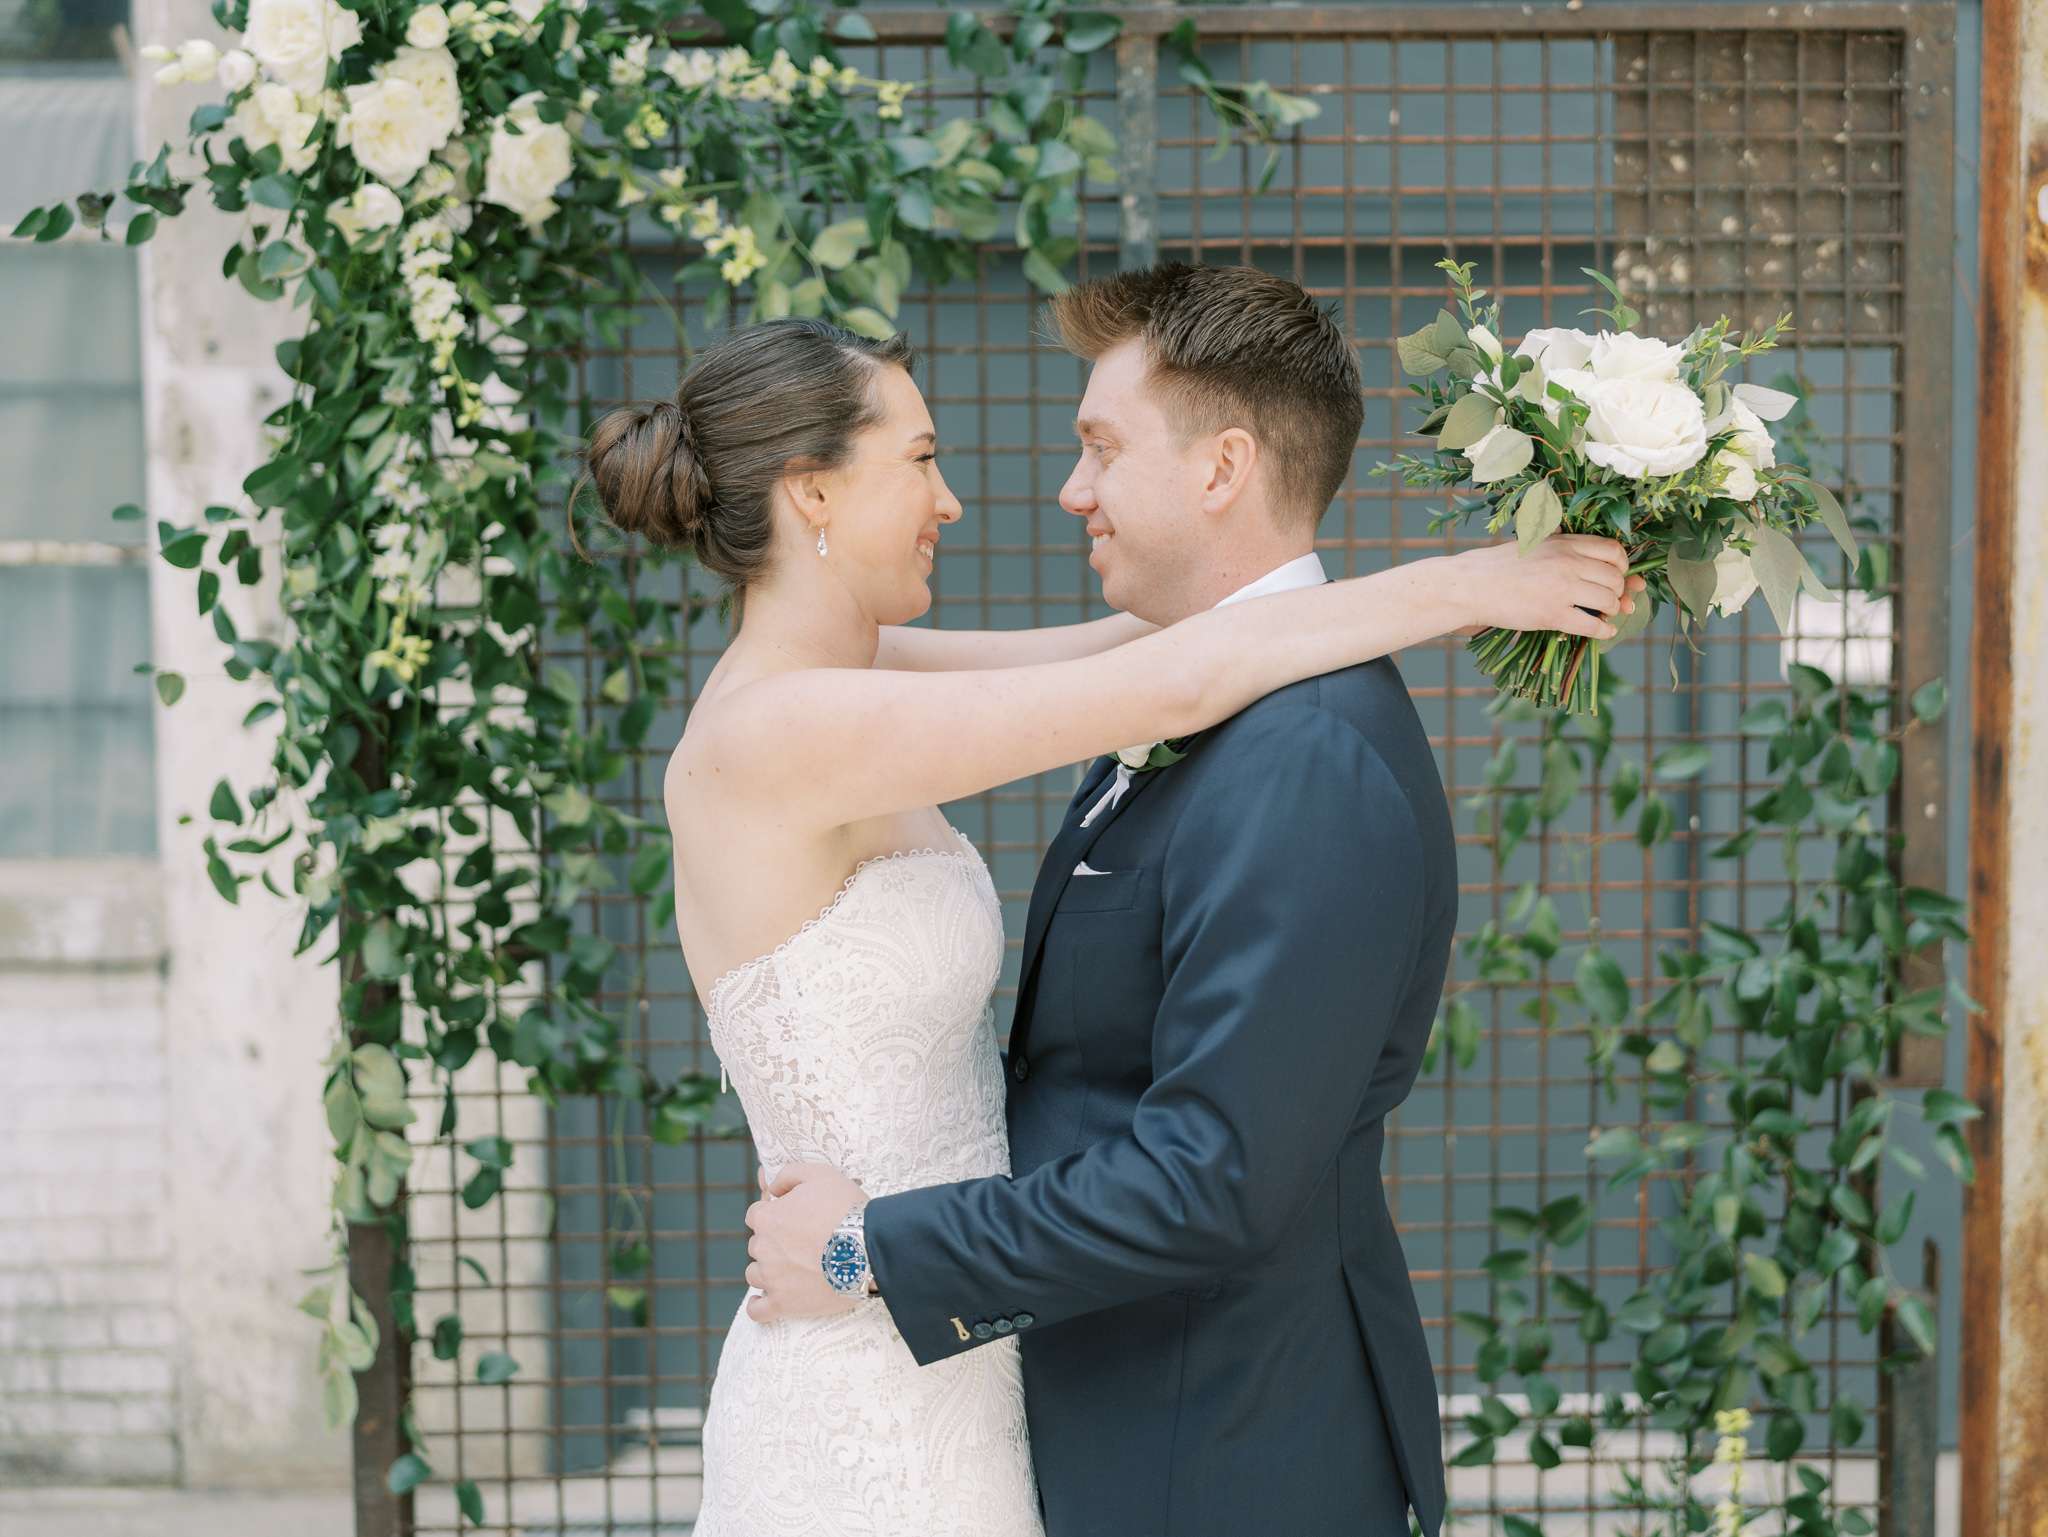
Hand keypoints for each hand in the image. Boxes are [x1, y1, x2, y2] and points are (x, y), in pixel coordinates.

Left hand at [743, 1162, 867, 1323]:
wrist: (869, 1247)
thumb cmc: (845, 1208)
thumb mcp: (819, 1174)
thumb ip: (788, 1175)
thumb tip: (771, 1188)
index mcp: (767, 1218)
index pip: (756, 1215)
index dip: (774, 1214)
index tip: (792, 1219)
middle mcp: (762, 1249)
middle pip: (758, 1245)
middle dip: (775, 1242)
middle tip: (802, 1242)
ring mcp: (772, 1279)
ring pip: (756, 1275)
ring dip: (768, 1271)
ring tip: (792, 1270)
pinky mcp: (784, 1304)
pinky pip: (758, 1311)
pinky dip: (759, 1306)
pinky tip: (766, 1300)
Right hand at [1448, 534, 1644, 638]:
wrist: (1472, 585)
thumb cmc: (1499, 565)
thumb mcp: (1533, 541)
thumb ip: (1561, 542)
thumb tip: (1586, 551)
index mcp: (1565, 543)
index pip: (1612, 551)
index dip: (1622, 565)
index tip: (1619, 575)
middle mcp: (1568, 563)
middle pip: (1614, 578)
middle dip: (1619, 591)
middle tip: (1612, 599)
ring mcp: (1562, 589)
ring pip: (1608, 601)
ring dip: (1612, 610)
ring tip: (1605, 614)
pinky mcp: (1552, 614)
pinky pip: (1592, 625)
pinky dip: (1605, 631)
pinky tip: (1606, 632)